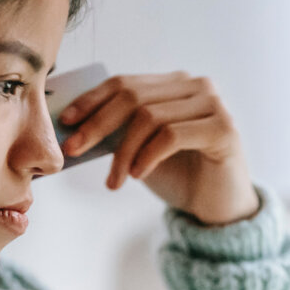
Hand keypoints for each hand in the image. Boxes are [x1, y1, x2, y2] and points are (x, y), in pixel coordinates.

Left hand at [57, 72, 259, 225]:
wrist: (218, 207)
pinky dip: (147, 156)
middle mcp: (196, 87)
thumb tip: (72, 126)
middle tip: (74, 149)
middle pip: (133, 96)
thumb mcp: (140, 150)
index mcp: (174, 85)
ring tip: (115, 180)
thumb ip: (117, 132)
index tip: (66, 121)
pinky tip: (138, 175)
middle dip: (97, 124)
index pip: (124, 83)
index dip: (91, 100)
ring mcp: (212, 105)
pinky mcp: (223, 129)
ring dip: (123, 152)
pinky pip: (171, 135)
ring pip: (149, 117)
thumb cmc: (179, 176)